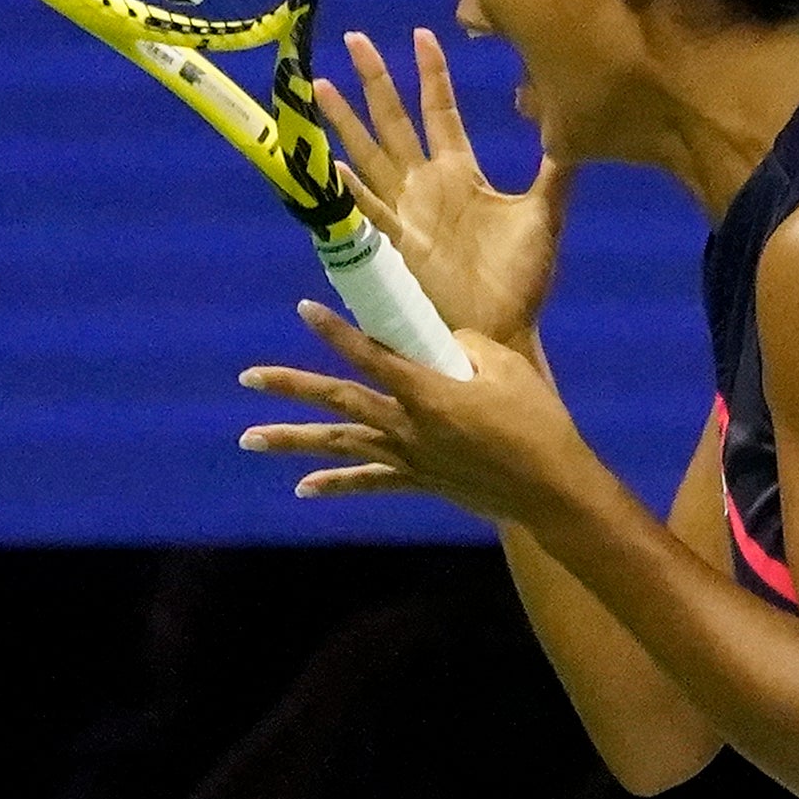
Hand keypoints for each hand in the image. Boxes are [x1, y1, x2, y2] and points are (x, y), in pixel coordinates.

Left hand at [239, 300, 604, 527]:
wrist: (550, 489)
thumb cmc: (537, 421)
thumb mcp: (505, 366)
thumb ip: (463, 345)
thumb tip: (438, 339)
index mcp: (428, 391)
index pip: (371, 354)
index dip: (335, 331)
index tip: (304, 309)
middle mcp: (408, 425)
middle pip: (339, 399)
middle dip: (290, 387)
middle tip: (247, 377)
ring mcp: (410, 456)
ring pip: (340, 444)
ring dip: (293, 440)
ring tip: (249, 438)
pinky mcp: (419, 481)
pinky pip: (369, 482)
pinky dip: (336, 483)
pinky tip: (303, 488)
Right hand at [312, 29, 569, 343]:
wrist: (505, 328)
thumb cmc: (522, 278)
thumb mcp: (545, 214)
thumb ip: (557, 171)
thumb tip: (574, 128)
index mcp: (460, 172)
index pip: (440, 111)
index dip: (430, 74)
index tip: (421, 34)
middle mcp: (426, 185)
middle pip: (394, 120)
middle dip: (375, 80)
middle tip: (353, 38)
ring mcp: (406, 212)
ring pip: (369, 154)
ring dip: (345, 121)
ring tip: (319, 84)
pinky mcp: (396, 244)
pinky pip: (367, 209)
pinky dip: (347, 188)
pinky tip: (329, 163)